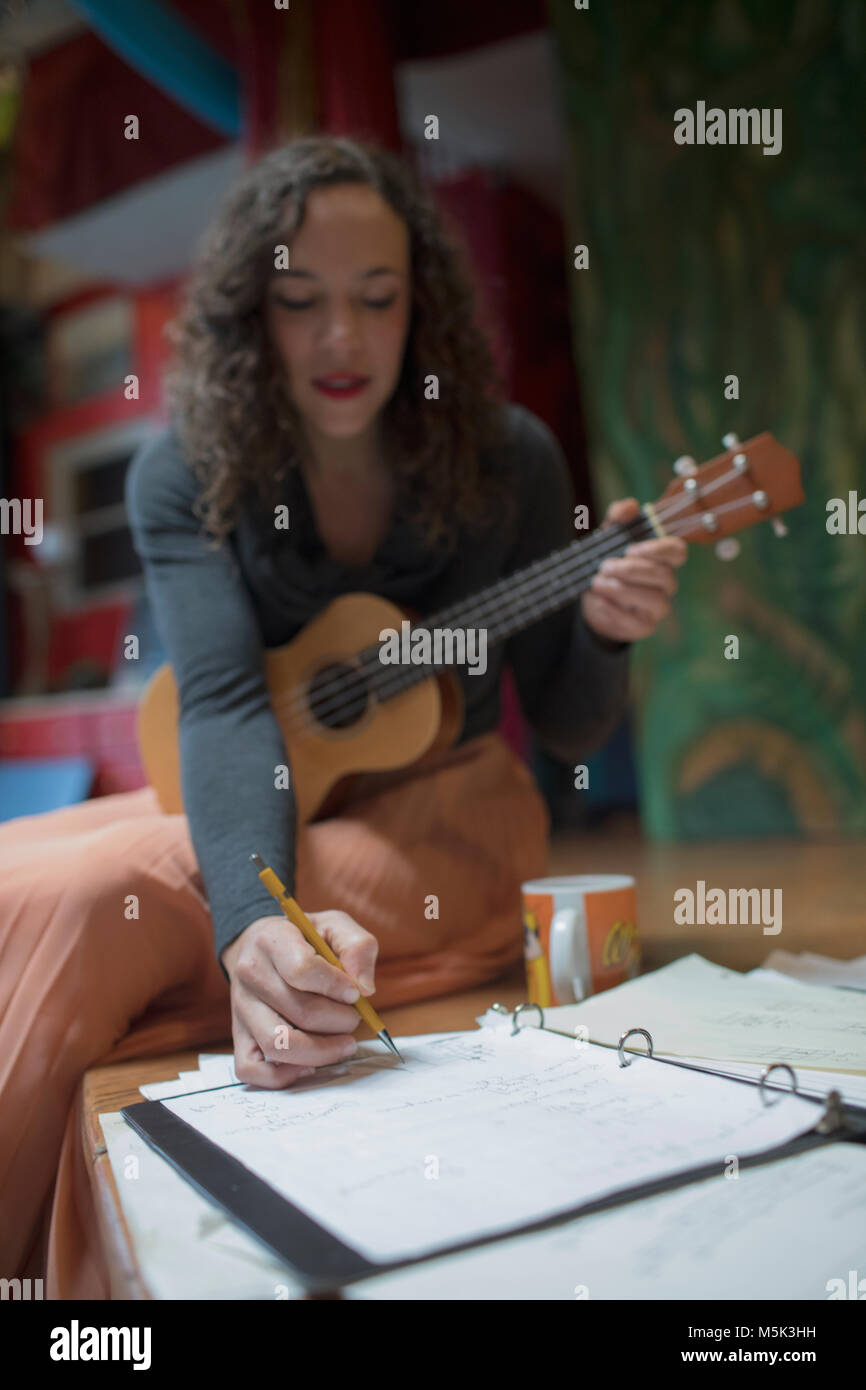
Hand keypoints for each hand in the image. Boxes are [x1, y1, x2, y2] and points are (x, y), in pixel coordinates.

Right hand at [221, 911, 377, 1088]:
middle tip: (354, 1018)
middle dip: (340, 1021)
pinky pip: (251, 1070)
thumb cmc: (303, 937)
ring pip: (279, 1044)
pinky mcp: (238, 1036)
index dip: (337, 987)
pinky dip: (284, 1076)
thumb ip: (357, 947)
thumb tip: (364, 988)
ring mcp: (241, 1008)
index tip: (356, 993)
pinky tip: (310, 1065)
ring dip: (322, 1051)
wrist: (259, 943)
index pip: (302, 970)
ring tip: (344, 1043)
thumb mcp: (334, 925)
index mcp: (272, 940)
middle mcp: (250, 974)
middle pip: (300, 1011)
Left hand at [581, 497, 687, 642]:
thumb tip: (630, 506)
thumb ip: (617, 517)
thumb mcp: (608, 538)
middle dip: (631, 570)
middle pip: (664, 575)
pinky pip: (637, 622)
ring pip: (655, 599)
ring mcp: (658, 607)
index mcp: (662, 559)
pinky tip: (599, 602)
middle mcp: (666, 583)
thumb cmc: (608, 565)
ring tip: (597, 583)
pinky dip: (614, 611)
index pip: (678, 551)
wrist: (593, 600)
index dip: (660, 549)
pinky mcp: (644, 626)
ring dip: (622, 589)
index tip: (632, 548)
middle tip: (605, 566)